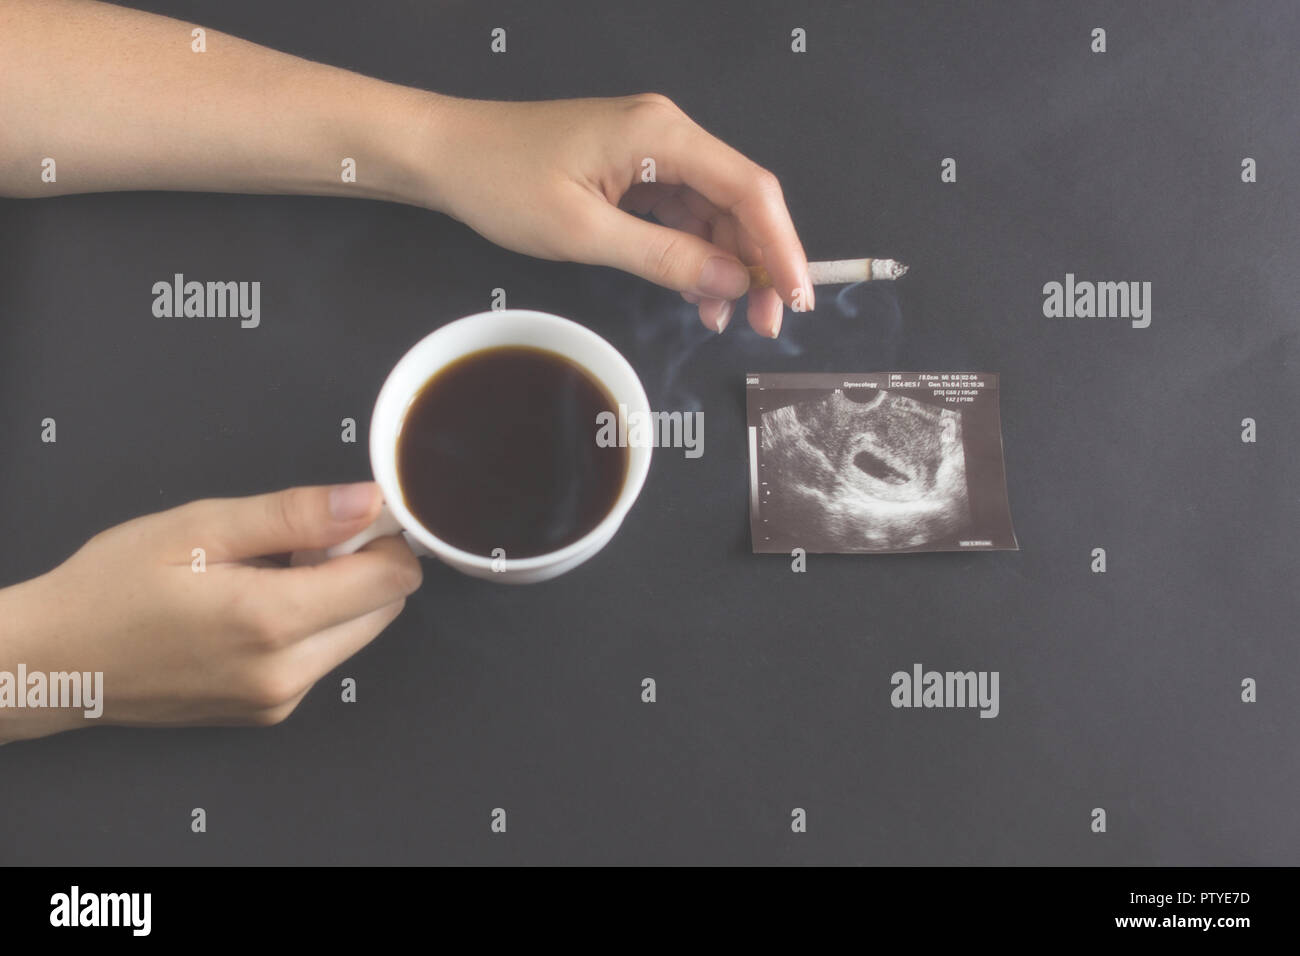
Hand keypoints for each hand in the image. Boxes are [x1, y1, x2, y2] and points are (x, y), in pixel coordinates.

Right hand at [0, 483, 420, 742]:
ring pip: (359, 635)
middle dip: (360, 568)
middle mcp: (287, 673)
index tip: (346, 520)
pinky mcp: (270, 713)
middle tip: (295, 545)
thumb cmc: (114, 586)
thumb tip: (368, 502)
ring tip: (267, 575)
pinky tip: (254, 609)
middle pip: (384, 609)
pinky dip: (311, 627)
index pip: (391, 581)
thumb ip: (295, 514)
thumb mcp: (201, 527)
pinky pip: (323, 660)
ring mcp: (280, 700)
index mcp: (272, 621)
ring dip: (337, 598)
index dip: (382, 540)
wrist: (58, 662)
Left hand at [425, 94, 813, 336]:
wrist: (447, 154)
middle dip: (759, 263)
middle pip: (740, 200)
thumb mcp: (586, 232)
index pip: (749, 188)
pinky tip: (697, 295)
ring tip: (726, 320)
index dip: (781, 246)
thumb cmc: (502, 182)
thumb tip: (731, 283)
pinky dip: (695, 255)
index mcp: (661, 134)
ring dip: (727, 266)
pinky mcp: (634, 170)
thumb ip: (664, 258)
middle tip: (768, 323)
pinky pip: (683, 214)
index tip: (797, 296)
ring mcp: (651, 151)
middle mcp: (666, 134)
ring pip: (714, 211)